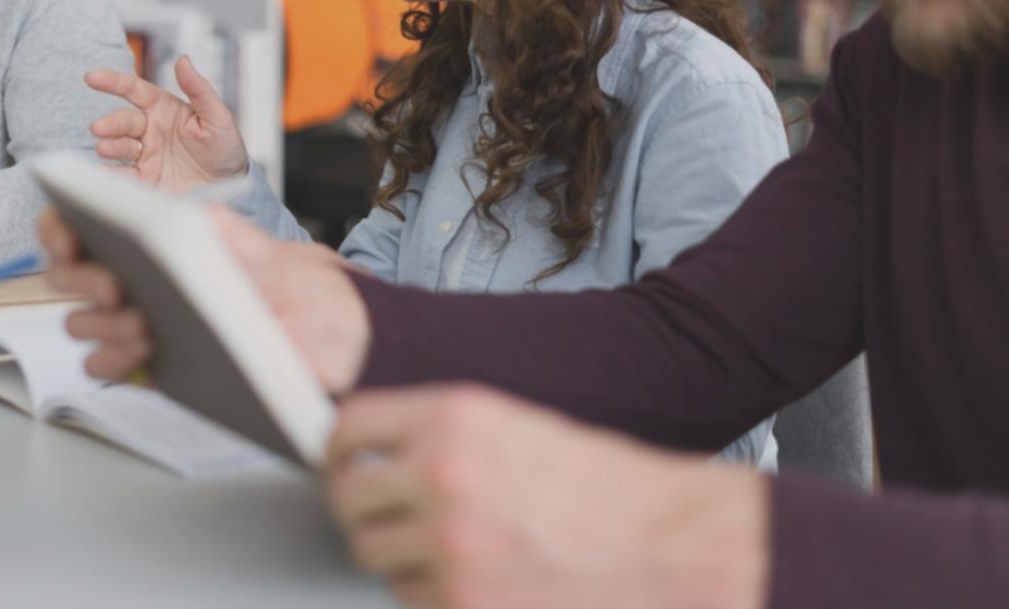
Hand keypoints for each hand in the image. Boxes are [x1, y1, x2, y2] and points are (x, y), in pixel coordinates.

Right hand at [43, 204, 371, 393]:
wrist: (335, 337)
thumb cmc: (295, 285)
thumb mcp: (258, 244)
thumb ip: (212, 227)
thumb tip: (163, 217)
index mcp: (153, 241)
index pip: (83, 227)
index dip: (61, 227)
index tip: (69, 233)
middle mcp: (139, 281)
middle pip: (72, 276)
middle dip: (81, 277)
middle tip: (115, 285)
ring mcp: (140, 324)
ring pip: (83, 324)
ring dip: (99, 322)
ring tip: (139, 321)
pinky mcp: (153, 368)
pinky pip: (109, 367)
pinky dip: (112, 359)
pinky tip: (139, 351)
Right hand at [86, 56, 248, 192]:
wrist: (231, 188)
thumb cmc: (225, 148)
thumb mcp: (218, 117)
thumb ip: (199, 90)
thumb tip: (183, 60)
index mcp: (164, 109)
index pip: (134, 90)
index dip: (113, 82)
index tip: (92, 78)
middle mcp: (150, 130)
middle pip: (124, 121)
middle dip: (110, 123)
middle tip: (99, 128)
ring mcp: (145, 155)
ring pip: (120, 146)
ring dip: (110, 146)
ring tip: (103, 148)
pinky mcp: (144, 180)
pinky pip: (123, 176)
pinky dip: (109, 175)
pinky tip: (101, 173)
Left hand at [326, 386, 769, 608]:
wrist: (670, 550)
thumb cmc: (607, 491)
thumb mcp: (517, 430)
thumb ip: (441, 438)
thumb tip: (377, 458)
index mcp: (455, 417)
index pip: (350, 427)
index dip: (338, 450)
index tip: (339, 463)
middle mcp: (442, 475)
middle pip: (348, 498)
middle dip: (361, 510)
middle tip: (381, 517)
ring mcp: (449, 545)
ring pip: (372, 556)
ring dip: (396, 557)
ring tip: (446, 552)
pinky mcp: (461, 604)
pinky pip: (409, 599)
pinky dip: (431, 594)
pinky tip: (474, 581)